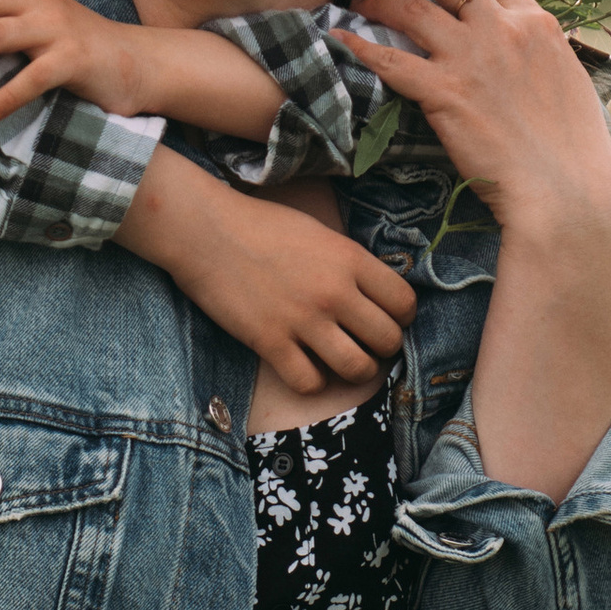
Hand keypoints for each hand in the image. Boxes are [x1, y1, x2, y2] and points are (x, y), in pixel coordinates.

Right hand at [124, 156, 416, 392]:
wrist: (206, 231)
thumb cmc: (261, 226)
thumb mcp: (320, 233)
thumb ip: (350, 263)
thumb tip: (377, 293)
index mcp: (350, 259)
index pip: (404, 303)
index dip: (401, 317)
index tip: (385, 319)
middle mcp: (334, 292)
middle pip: (388, 340)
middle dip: (382, 348)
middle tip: (364, 344)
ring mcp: (303, 320)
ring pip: (357, 368)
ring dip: (355, 370)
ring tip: (341, 361)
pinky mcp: (270, 342)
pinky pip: (310, 383)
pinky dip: (311, 381)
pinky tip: (303, 366)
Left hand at [338, 0, 610, 245]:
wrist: (565, 189)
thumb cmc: (576, 152)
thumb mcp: (570, 86)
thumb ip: (541, 63)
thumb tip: (527, 65)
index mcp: (537, 26)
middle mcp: (502, 29)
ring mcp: (469, 57)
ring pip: (412, 9)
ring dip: (381, 0)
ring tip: (362, 3)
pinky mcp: (442, 91)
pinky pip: (389, 59)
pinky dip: (358, 45)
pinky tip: (338, 38)